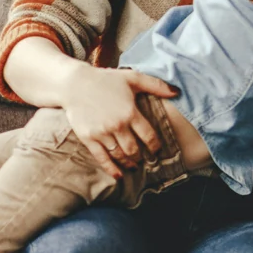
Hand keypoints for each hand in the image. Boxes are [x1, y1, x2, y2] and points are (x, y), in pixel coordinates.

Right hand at [58, 66, 178, 178]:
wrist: (74, 83)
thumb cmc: (105, 79)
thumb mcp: (132, 77)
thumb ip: (156, 85)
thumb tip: (177, 91)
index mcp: (130, 112)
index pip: (148, 136)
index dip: (155, 146)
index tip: (157, 150)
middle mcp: (117, 125)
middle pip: (134, 149)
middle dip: (141, 157)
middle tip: (145, 160)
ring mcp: (102, 133)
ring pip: (119, 155)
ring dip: (129, 163)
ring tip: (134, 166)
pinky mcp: (88, 138)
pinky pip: (101, 158)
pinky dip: (111, 168)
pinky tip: (118, 175)